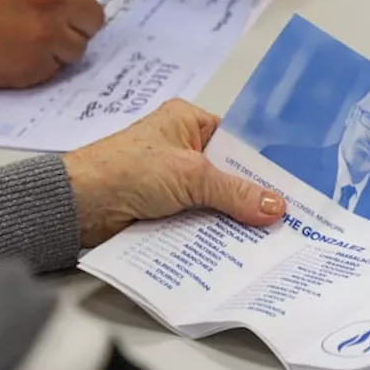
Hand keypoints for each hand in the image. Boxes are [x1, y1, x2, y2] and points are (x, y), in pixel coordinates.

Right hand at [0, 0, 115, 87]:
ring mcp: (48, 32)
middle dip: (76, 14)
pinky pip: (63, 63)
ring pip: (83, 40)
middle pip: (97, 12)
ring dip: (63, 40)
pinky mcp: (40, 63)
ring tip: (29, 32)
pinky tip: (22, 49)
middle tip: (45, 15)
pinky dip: (48, 59)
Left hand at [59, 99, 286, 246]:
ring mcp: (173, 180)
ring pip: (215, 200)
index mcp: (188, 121)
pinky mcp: (164, 209)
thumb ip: (235, 192)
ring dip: (234, 218)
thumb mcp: (190, 175)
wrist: (77, 206)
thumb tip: (276, 207)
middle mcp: (182, 147)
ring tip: (273, 238)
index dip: (262, 163)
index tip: (292, 185)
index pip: (236, 140)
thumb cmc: (127, 171)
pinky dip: (214, 232)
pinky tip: (240, 248)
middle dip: (252, 196)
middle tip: (290, 218)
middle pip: (229, 173)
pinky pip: (199, 219)